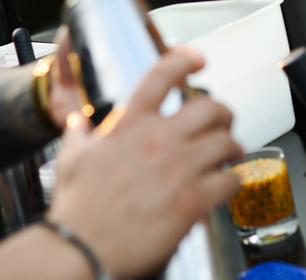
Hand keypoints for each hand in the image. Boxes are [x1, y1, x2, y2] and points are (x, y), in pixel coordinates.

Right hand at [46, 47, 241, 278]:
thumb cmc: (77, 206)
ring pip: (226, 143)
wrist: (83, 246)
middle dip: (222, 114)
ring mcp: (179, 169)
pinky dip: (233, 181)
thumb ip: (79, 132)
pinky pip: (230, 181)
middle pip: (210, 107)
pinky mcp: (193, 201)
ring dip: (232, 147)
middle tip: (222, 124)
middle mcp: (159, 139)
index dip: (184, 60)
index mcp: (131, 124)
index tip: (197, 60)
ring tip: (230, 155)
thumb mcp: (72, 156)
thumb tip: (76, 121)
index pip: (162, 75)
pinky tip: (226, 185)